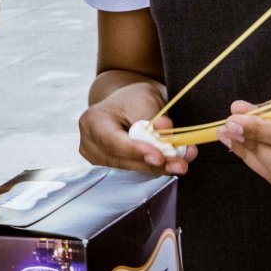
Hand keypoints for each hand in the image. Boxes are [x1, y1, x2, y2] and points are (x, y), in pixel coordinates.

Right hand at [79, 80, 197, 174]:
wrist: (127, 104)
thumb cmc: (133, 99)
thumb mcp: (145, 100)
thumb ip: (154, 119)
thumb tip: (166, 132)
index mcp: (92, 121)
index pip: (112, 141)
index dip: (135, 151)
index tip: (159, 157)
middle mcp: (90, 143)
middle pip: (122, 160)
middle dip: (153, 163)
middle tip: (180, 164)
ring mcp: (97, 158)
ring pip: (130, 169)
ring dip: (157, 168)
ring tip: (180, 163)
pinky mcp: (110, 167)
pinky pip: (133, 171)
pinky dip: (152, 167)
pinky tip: (170, 163)